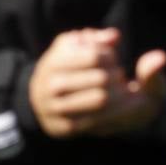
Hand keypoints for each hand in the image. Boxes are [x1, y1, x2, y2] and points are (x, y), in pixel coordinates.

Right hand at [29, 28, 165, 137]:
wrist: (45, 103)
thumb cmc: (71, 69)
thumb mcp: (79, 48)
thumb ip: (98, 39)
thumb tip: (114, 36)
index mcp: (53, 61)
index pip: (95, 56)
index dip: (110, 56)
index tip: (111, 60)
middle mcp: (49, 85)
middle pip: (102, 78)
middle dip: (118, 76)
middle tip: (119, 76)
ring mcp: (53, 108)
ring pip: (101, 99)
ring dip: (120, 94)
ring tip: (120, 89)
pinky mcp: (63, 128)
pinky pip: (96, 121)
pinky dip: (114, 112)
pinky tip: (117, 106)